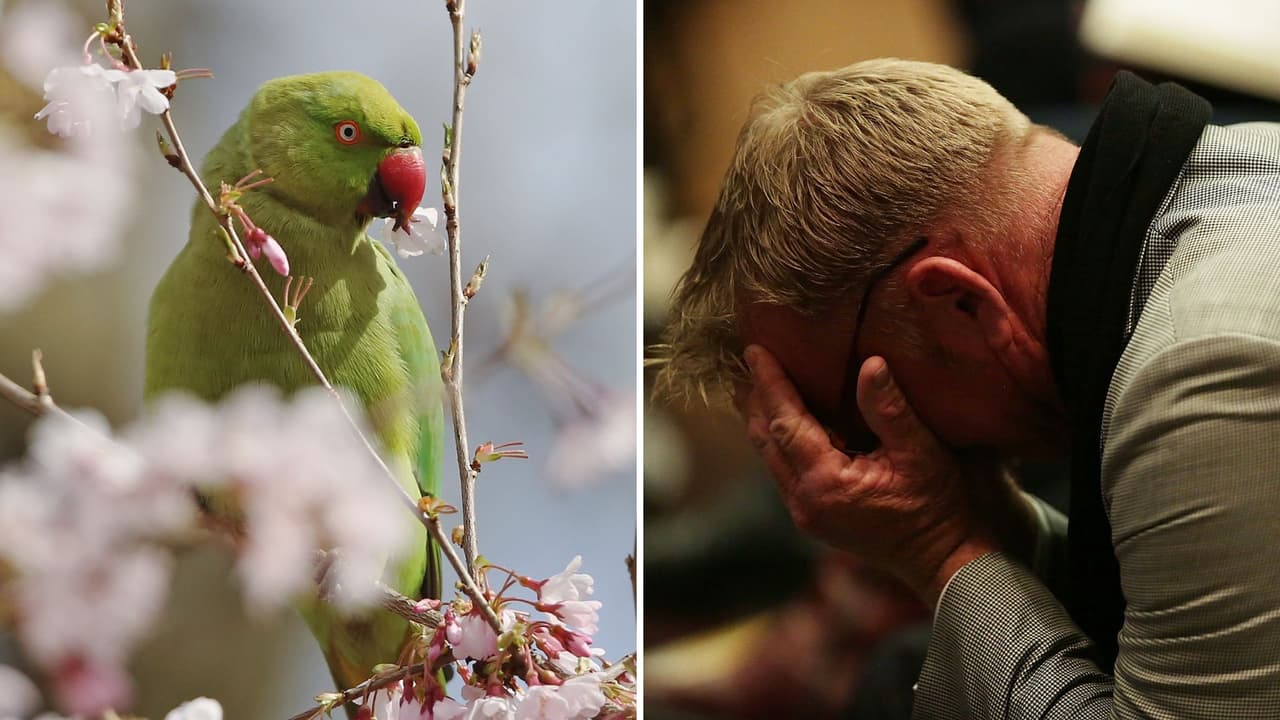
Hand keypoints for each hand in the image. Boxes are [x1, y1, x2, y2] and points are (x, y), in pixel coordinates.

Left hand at [737, 345, 997, 605]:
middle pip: (767, 440)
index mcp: (826, 482)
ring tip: (754, 385)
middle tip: (747, 361)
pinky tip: (782, 421)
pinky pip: (783, 471)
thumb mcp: (921, 453)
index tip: (755, 352)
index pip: (786, 423)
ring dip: (764, 420)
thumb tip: (871, 363)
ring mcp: (805, 513)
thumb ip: (890, 409)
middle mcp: (804, 501)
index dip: (770, 384)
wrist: (941, 559)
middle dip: (757, 399)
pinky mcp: (812, 517)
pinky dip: (779, 441)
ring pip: (770, 457)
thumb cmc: (936, 506)